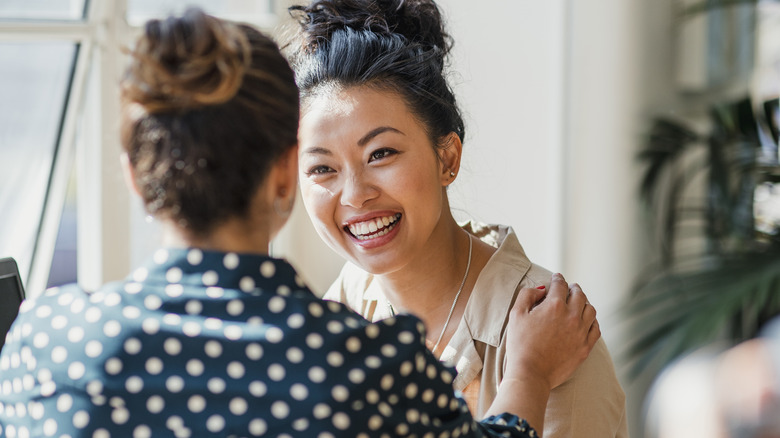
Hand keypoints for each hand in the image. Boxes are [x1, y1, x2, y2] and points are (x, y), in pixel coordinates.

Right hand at [504, 273, 599, 390]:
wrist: (531, 374)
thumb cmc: (520, 344)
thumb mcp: (516, 315)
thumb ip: (527, 295)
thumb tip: (541, 289)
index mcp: (554, 305)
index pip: (560, 285)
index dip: (558, 278)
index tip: (556, 277)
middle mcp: (571, 316)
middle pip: (579, 294)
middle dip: (574, 288)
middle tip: (570, 287)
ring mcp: (581, 332)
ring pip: (590, 310)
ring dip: (585, 302)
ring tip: (580, 302)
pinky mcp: (585, 347)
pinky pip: (596, 328)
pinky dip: (592, 321)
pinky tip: (587, 320)